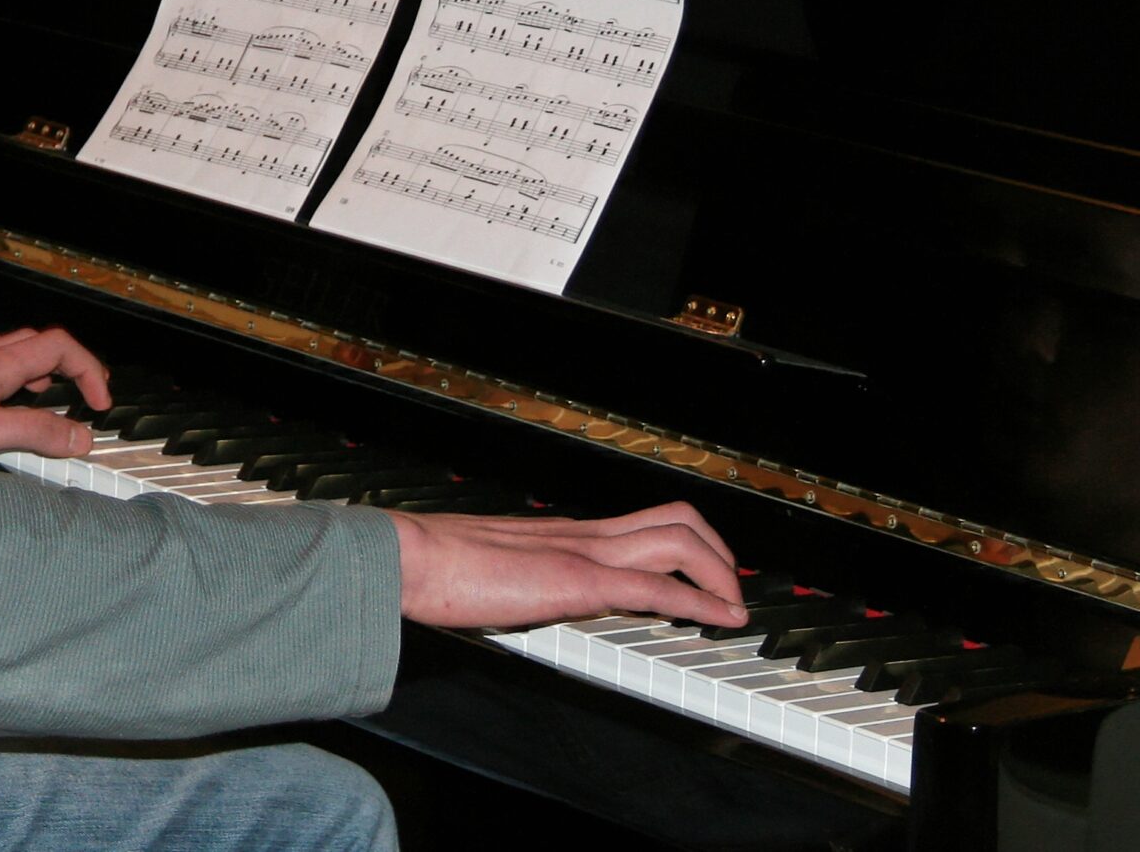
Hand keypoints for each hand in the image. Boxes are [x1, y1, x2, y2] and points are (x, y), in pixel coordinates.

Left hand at [0, 324, 113, 459]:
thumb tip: (78, 437)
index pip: (58, 347)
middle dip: (66, 364)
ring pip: (3, 350)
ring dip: (30, 367)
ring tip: (41, 394)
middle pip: (34, 343)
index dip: (88, 371)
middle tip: (81, 393)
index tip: (100, 404)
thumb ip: (31, 433)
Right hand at [388, 503, 747, 630]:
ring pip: (679, 539)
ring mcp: (582, 552)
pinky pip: (657, 586)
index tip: (701, 575)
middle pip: (675, 518)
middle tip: (729, 589)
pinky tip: (719, 621)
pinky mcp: (576, 581)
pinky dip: (700, 602)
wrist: (407, 556)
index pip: (639, 523)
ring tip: (732, 607)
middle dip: (718, 553)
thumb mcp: (491, 571)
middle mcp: (581, 533)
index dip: (684, 544)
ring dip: (720, 574)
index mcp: (562, 533)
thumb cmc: (433, 567)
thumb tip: (526, 601)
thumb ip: (520, 581)